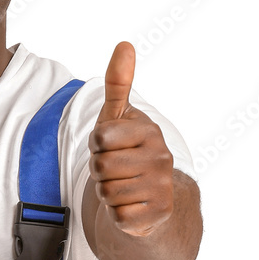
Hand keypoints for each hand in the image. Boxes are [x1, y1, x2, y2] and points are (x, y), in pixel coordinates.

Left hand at [88, 41, 174, 236]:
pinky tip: (129, 206)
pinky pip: (117, 215)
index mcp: (150, 131)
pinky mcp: (157, 215)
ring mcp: (162, 188)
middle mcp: (162, 158)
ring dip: (106, 192)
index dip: (96, 145)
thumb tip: (125, 44)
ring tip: (121, 186)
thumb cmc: (126, 151)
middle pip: (100, 167)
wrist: (148, 196)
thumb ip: (118, 83)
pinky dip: (115, 214)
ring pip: (106, 192)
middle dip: (98, 171)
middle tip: (114, 170)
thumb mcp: (117, 118)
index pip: (100, 138)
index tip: (109, 146)